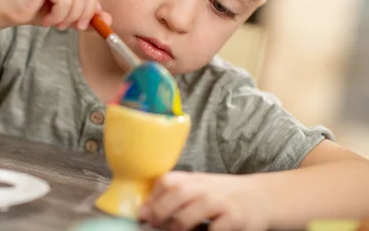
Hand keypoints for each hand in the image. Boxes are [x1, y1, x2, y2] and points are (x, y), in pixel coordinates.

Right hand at [0, 0, 110, 29]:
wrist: (2, 8)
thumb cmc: (34, 9)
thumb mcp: (67, 13)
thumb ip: (88, 15)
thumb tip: (109, 20)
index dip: (95, 1)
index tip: (85, 19)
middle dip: (85, 12)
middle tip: (72, 26)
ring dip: (71, 15)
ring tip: (57, 23)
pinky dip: (58, 15)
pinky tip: (47, 19)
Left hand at [139, 171, 268, 230]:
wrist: (263, 198)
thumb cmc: (225, 195)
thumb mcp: (202, 187)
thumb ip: (177, 193)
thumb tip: (145, 210)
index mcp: (195, 179)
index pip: (167, 181)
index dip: (152, 198)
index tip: (143, 213)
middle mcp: (206, 188)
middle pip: (175, 194)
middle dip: (159, 213)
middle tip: (154, 224)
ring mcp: (220, 204)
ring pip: (186, 217)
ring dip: (176, 227)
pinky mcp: (235, 221)